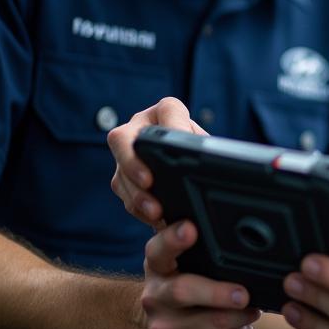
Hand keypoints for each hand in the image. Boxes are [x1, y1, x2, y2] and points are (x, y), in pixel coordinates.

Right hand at [108, 97, 204, 227]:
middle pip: (122, 138)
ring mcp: (126, 153)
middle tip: (149, 181)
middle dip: (133, 162)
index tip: (181, 140)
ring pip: (120, 171)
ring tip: (155, 211)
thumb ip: (206, 150)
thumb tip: (208, 160)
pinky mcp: (122, 177)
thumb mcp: (206, 149)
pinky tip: (154, 218)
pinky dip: (138, 207)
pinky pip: (123, 192)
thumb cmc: (201, 154)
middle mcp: (140, 128)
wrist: (192, 172)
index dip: (173, 123)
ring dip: (136, 193)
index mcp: (167, 114)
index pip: (168, 110)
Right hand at [135, 217, 259, 328]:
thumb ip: (194, 244)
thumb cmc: (178, 289)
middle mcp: (155, 297)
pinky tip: (244, 328)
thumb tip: (231, 222)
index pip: (159, 249)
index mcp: (158, 267)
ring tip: (253, 308)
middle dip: (218, 292)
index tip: (190, 229)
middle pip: (183, 291)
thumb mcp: (176, 263)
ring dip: (242, 315)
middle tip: (243, 293)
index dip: (173, 238)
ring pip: (212, 321)